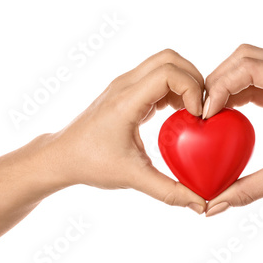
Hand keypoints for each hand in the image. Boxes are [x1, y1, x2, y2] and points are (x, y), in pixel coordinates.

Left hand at [46, 49, 206, 213]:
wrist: (62, 156)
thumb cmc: (90, 163)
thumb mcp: (132, 178)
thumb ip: (169, 191)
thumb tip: (200, 203)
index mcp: (126, 101)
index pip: (168, 72)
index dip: (191, 88)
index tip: (197, 115)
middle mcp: (125, 85)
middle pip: (170, 58)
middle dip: (194, 78)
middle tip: (201, 108)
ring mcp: (124, 85)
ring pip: (164, 62)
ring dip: (185, 81)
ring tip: (192, 110)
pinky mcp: (127, 90)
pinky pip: (157, 76)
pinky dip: (174, 87)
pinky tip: (178, 112)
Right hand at [204, 44, 262, 215]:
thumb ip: (249, 189)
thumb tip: (213, 205)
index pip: (247, 67)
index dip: (219, 87)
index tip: (206, 115)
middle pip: (245, 57)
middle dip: (218, 79)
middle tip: (203, 109)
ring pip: (251, 66)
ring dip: (228, 85)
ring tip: (211, 113)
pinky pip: (260, 82)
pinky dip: (240, 94)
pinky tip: (228, 114)